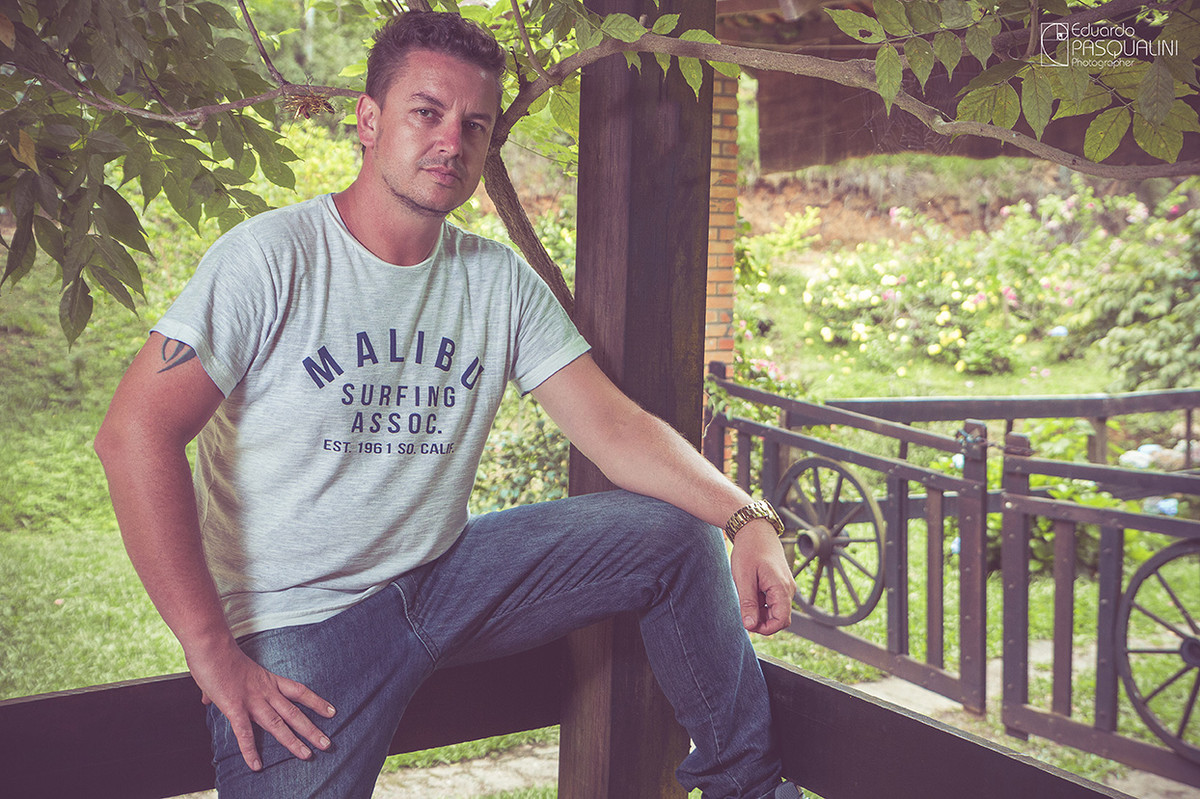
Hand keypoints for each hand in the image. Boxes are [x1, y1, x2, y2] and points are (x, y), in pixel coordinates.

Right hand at [186, 637, 335, 771]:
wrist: (212, 645)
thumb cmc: (219, 655)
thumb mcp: (228, 671)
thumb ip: (220, 689)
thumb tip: (206, 699)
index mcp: (268, 680)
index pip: (299, 691)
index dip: (316, 702)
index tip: (332, 712)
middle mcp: (266, 691)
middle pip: (294, 713)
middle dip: (311, 729)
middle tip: (327, 744)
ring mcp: (252, 700)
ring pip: (278, 724)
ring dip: (293, 741)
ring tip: (307, 755)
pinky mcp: (235, 707)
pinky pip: (244, 733)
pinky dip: (250, 750)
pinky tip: (256, 766)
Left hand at [729, 520, 795, 635]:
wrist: (755, 529)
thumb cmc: (749, 551)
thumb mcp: (744, 578)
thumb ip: (748, 603)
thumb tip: (750, 625)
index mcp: (781, 588)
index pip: (781, 621)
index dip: (765, 628)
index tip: (748, 624)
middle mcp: (788, 589)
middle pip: (780, 618)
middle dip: (763, 621)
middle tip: (744, 612)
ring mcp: (785, 586)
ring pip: (776, 610)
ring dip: (761, 612)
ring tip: (746, 597)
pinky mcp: (780, 583)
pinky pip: (775, 601)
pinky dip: (763, 603)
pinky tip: (751, 592)